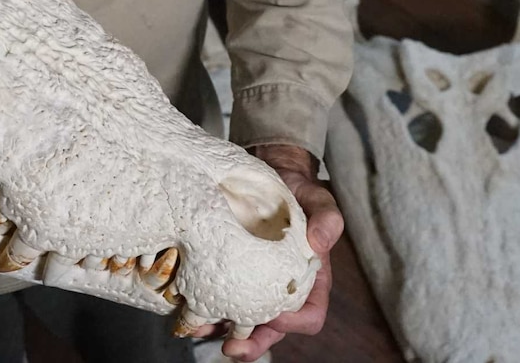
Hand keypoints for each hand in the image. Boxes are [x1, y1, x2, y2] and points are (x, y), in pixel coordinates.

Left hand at [189, 143, 342, 360]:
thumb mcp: (319, 200)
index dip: (292, 323)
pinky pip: (224, 294)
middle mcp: (283, 288)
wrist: (273, 176)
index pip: (309, 316)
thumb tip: (321, 242)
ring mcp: (257, 281)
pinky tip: (192, 306)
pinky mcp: (234, 268)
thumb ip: (327, 219)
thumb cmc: (301, 192)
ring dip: (225, 330)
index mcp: (310, 280)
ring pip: (245, 318)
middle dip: (253, 343)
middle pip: (273, 329)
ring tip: (202, 330)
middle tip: (231, 349)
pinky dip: (209, 305)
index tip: (273, 315)